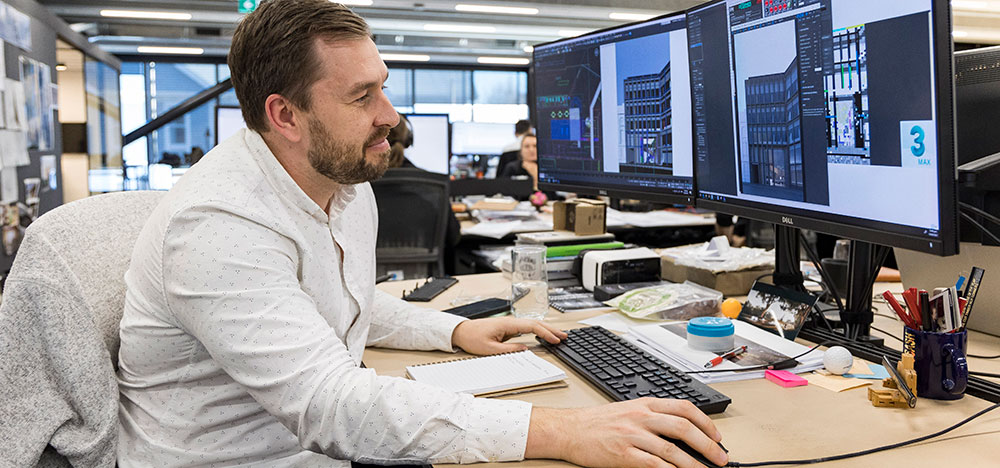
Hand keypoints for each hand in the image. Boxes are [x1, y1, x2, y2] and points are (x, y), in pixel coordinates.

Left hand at [451, 316, 566, 354]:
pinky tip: (543, 334)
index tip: (555, 340)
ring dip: (546, 329)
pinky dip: (538, 330)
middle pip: (536, 323)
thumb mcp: (490, 349)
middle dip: (551, 329)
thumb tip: (525, 349)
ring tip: (558, 335)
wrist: (461, 331)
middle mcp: (510, 322)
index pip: (532, 327)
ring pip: (532, 324)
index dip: (546, 333)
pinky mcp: (508, 327)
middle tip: (564, 336)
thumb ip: (509, 349)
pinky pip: (527, 328)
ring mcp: (510, 324)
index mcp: (508, 324)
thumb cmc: (472, 338)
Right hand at [525, 398, 726, 467]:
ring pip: (672, 448)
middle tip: (719, 458)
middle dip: (707, 444)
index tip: (717, 437)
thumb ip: (653, 417)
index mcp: (645, 404)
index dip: (706, 423)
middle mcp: (641, 417)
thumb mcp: (628, 410)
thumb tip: (683, 431)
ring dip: (693, 463)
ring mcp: (632, 435)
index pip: (684, 408)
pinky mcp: (623, 453)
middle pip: (684, 427)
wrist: (569, 429)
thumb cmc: (598, 422)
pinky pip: (653, 463)